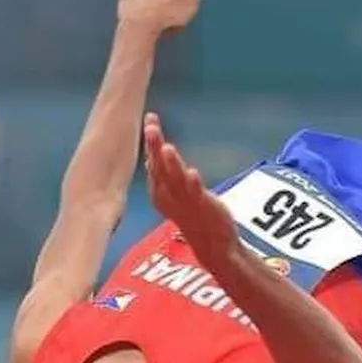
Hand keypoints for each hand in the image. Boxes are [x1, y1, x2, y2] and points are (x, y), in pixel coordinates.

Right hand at [143, 113, 238, 261]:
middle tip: (150, 125)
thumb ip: (164, 173)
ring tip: (167, 148)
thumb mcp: (174, 192)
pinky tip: (193, 173)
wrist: (211, 244)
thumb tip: (154, 154)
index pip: (152, 162)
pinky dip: (194, 184)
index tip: (150, 118)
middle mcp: (168, 196)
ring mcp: (185, 201)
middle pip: (159, 167)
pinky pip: (196, 194)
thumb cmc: (192, 215)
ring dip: (171, 164)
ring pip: (175, 179)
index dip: (150, 141)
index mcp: (159, 191)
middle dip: (154, 145)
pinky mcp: (202, 206)